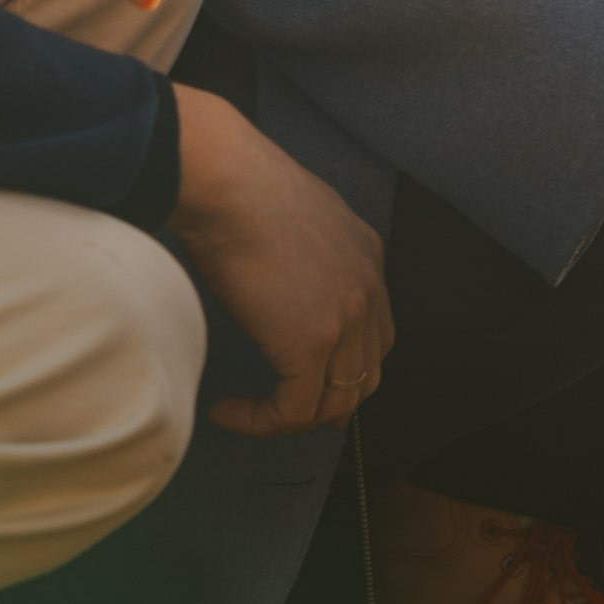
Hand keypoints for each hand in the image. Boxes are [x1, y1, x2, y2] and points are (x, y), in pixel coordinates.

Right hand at [170, 84, 394, 437]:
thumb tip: (275, 281)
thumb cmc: (238, 189)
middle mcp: (368, 290)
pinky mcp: (311, 344)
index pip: (376, 332)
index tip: (309, 380)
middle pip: (367, 372)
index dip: (347, 365)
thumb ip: (301, 253)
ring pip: (337, 400)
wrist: (227, 182)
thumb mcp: (291, 216)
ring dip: (293, 417)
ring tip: (252, 415)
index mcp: (367, 257)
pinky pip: (295, 410)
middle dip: (332, 401)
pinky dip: (262, 422)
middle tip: (289, 415)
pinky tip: (230, 411)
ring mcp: (346, 319)